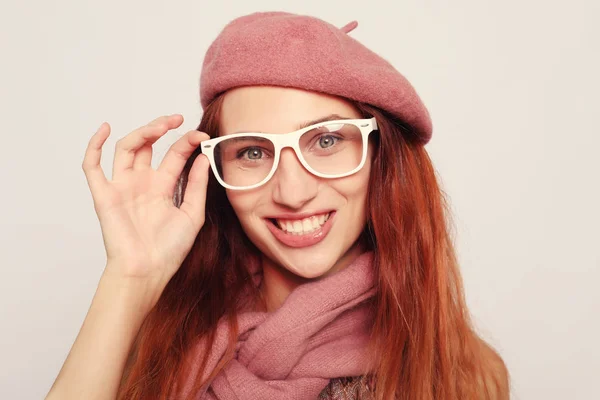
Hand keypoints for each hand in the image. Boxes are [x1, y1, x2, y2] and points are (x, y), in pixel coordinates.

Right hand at [82, 114, 210, 300]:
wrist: (147, 271)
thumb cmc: (169, 249)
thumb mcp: (192, 214)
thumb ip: (197, 185)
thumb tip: (204, 157)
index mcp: (163, 187)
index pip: (174, 155)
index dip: (187, 142)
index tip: (202, 136)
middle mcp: (142, 183)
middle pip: (148, 146)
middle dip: (161, 129)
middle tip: (177, 119)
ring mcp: (122, 187)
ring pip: (126, 149)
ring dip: (141, 132)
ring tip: (159, 125)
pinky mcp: (104, 195)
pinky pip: (92, 167)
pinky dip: (94, 146)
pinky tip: (106, 129)